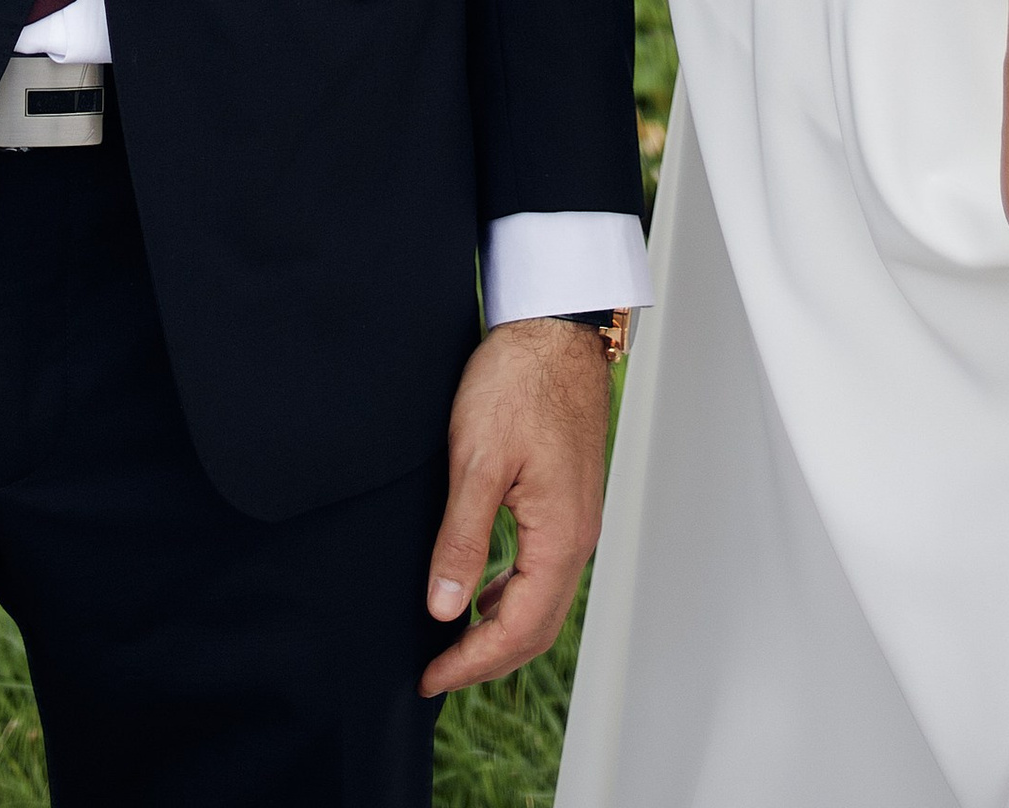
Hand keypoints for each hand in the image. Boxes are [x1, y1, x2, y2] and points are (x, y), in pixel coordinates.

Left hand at [419, 319, 610, 697]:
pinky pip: (543, 571)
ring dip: (499, 631)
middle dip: (485, 659)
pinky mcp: (568, 501)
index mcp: (560, 535)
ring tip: (450, 642)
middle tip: (436, 673)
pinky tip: (481, 590)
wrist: (553, 329)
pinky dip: (512, 597)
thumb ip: (462, 538)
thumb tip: (444, 608)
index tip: (430, 678)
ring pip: (542, 602)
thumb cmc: (518, 382)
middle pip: (537, 628)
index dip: (471, 662)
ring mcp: (577, 520)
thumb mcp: (476, 459)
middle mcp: (577, 537)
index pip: (518, 629)